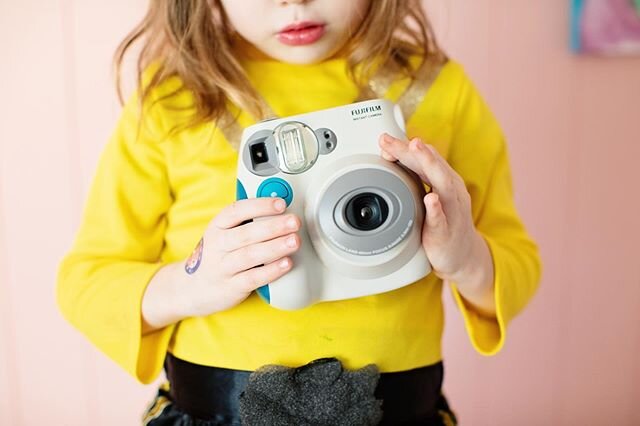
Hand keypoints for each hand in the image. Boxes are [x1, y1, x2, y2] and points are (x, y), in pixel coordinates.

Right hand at [182, 197, 302, 316]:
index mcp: (217, 227)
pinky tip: (286, 264)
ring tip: (294, 241)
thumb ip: (247, 222)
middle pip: (246, 233)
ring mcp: (223, 267)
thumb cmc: (217, 255)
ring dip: (275, 247)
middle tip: (294, 222)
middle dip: (273, 226)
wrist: (192, 289)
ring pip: (250, 255)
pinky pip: (252, 278)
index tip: (281, 204)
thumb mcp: (223, 234)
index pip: (236, 210)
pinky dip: (271, 271)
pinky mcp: (231, 287)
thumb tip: (280, 208)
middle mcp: (218, 245)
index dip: (259, 205)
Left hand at [378, 133, 488, 286]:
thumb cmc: (445, 223)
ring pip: (442, 184)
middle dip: (411, 149)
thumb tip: (392, 159)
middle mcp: (451, 191)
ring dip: (428, 164)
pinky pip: (442, 219)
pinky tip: (431, 198)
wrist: (464, 257)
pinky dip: (436, 208)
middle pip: (432, 164)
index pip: (427, 157)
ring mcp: (451, 211)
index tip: (384, 140)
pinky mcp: (447, 232)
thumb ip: (416, 179)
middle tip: (392, 139)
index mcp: (445, 181)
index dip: (405, 147)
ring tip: (415, 148)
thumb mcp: (431, 196)